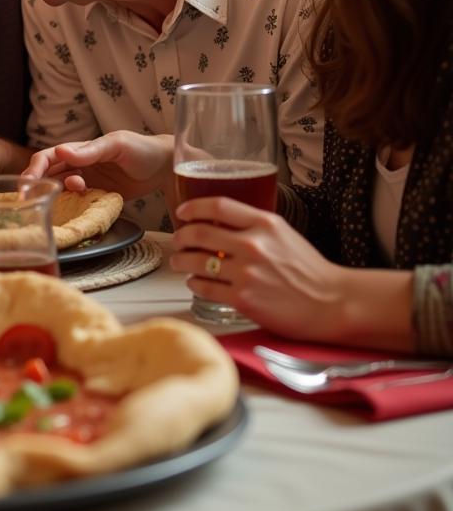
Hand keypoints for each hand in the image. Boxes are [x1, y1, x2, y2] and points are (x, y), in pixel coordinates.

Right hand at [23, 132, 173, 196]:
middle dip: (36, 186)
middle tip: (28, 201)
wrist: (166, 166)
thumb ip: (90, 151)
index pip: (47, 158)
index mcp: (79, 149)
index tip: (27, 184)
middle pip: (48, 175)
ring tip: (73, 195)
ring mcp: (88, 182)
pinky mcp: (98, 197)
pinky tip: (76, 211)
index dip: (34, 169)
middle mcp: (79, 166)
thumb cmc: (142, 148)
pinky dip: (72, 207)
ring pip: (61, 190)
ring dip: (58, 196)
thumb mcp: (116, 145)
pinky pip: (78, 203)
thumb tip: (61, 152)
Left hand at [170, 197, 351, 341]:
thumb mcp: (283, 234)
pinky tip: (194, 282)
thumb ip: (254, 225)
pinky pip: (206, 287)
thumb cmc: (310, 270)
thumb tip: (220, 222)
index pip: (217, 206)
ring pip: (197, 261)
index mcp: (264, 223)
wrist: (333, 304)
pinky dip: (194, 283)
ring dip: (181, 261)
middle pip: (199, 232)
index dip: (193, 207)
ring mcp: (247, 273)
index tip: (182, 212)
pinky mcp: (243, 299)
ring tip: (179, 262)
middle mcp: (253, 245)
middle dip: (180, 236)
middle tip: (176, 240)